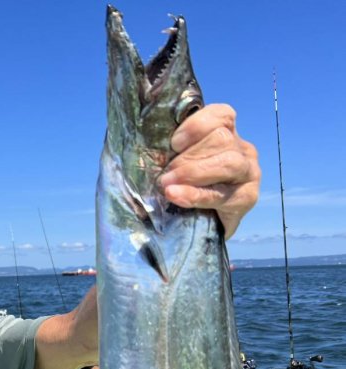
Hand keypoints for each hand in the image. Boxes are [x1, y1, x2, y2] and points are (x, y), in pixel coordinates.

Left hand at [158, 104, 259, 239]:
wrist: (201, 226)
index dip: (196, 125)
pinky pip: (223, 194)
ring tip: (167, 185)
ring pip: (228, 162)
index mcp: (226, 133)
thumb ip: (172, 150)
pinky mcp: (247, 198)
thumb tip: (147, 143)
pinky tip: (176, 196)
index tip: (174, 143)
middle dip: (188, 156)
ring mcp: (248, 173)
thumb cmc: (184, 185)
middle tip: (165, 173)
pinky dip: (196, 195)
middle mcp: (242, 149)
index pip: (221, 115)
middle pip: (222, 139)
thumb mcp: (178, 162)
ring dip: (193, 173)